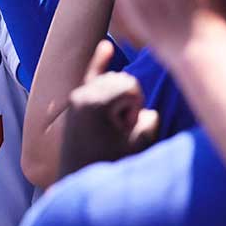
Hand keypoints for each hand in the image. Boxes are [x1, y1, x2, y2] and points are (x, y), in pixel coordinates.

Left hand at [59, 40, 158, 178]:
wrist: (79, 179)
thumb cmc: (110, 164)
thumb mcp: (138, 143)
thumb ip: (148, 118)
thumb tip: (145, 108)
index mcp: (94, 101)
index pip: (130, 84)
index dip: (135, 106)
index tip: (124, 127)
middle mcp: (81, 93)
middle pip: (121, 79)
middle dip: (128, 101)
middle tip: (118, 129)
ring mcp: (77, 96)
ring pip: (113, 81)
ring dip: (120, 100)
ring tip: (111, 126)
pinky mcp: (78, 103)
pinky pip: (90, 75)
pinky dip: (99, 61)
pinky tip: (106, 46)